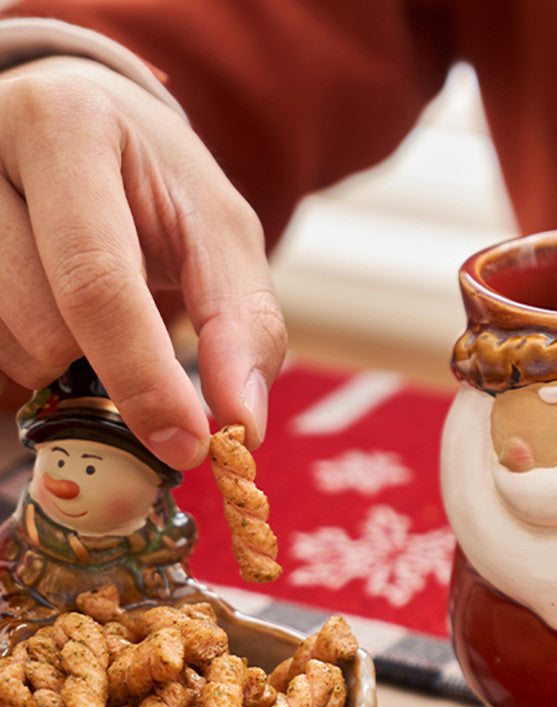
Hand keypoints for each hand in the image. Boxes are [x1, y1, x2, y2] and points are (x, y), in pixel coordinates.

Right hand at [0, 55, 285, 467]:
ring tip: (85, 303)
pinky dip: (22, 357)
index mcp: (65, 126)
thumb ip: (243, 323)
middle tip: (135, 327)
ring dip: (61, 360)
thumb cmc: (158, 180)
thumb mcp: (221, 231)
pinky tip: (45, 310)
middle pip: (41, 325)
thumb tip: (244, 423)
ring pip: (3, 347)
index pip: (97, 281)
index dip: (145, 377)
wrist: (82, 124)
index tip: (187, 444)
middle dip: (106, 363)